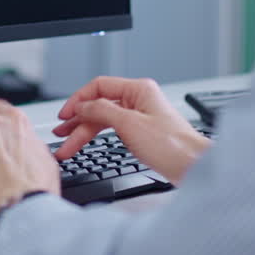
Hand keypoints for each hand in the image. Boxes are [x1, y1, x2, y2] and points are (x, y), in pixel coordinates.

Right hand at [53, 76, 209, 182]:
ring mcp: (141, 116)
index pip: (99, 86)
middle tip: (61, 133)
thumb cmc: (172, 146)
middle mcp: (139, 100)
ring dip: (85, 132)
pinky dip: (99, 138)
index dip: (78, 100)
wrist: (194, 167)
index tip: (64, 116)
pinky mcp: (142, 133)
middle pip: (99, 105)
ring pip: (105, 120)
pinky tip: (89, 145)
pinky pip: (114, 130)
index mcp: (139, 90)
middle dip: (78, 120)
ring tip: (68, 147)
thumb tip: (82, 106)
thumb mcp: (129, 124)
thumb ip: (102, 111)